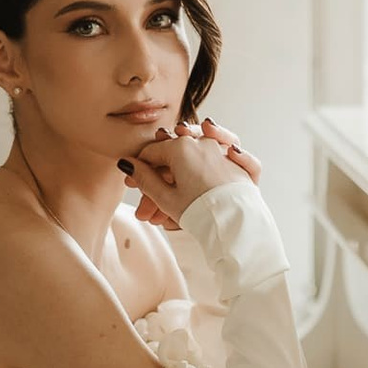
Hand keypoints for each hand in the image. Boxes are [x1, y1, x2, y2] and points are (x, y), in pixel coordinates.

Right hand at [121, 121, 257, 228]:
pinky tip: (213, 170)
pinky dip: (223, 159)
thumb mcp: (165, 198)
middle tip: (148, 206)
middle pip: (174, 158)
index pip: (152, 152)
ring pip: (198, 158)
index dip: (139, 169)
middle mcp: (203, 142)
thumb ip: (144, 178)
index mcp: (181, 147)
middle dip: (159, 180)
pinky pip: (232, 154)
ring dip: (182, 176)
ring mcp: (222, 150)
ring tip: (173, 201)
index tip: (132, 183)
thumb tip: (127, 164)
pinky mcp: (239, 163)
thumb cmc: (201, 213)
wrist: (236, 225)